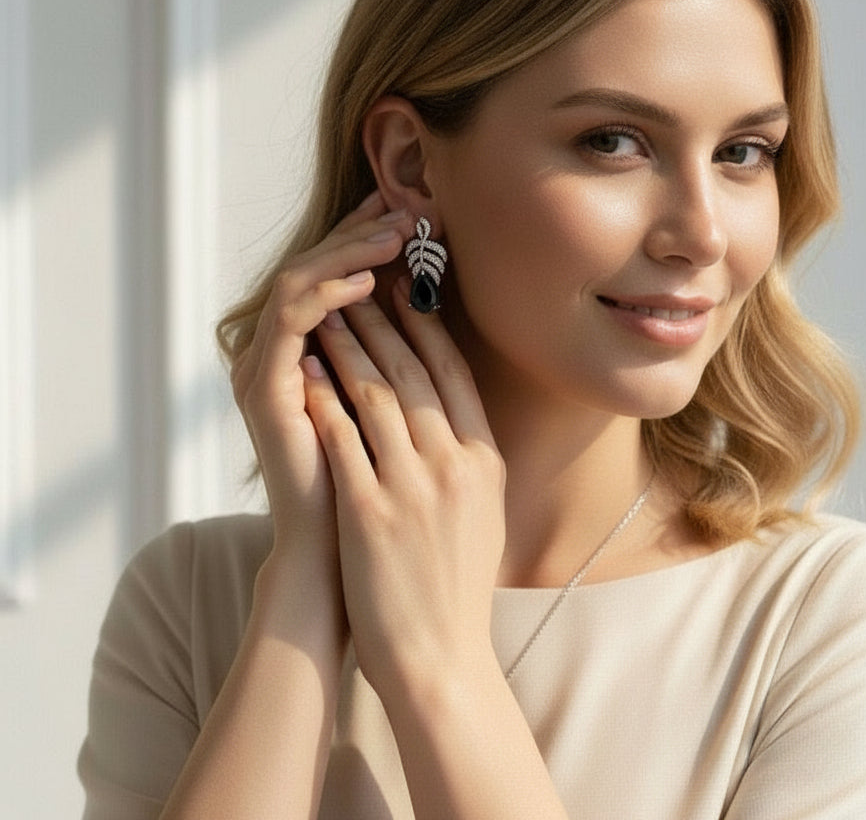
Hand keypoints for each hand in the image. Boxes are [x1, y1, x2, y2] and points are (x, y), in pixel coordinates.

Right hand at [230, 191, 410, 569]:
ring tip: (395, 237)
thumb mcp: (397, 410)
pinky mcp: (263, 390)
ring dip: (348, 255)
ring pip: (299, 283)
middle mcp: (277, 355)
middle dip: (361, 236)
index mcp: (308, 357)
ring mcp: (263, 370)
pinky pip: (290, 320)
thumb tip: (436, 311)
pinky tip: (367, 282)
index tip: (411, 216)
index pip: (334, 279)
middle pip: (314, 271)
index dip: (368, 242)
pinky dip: (329, 294)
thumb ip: (400, 361)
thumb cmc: (376, 490)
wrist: (342, 559)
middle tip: (407, 213)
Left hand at [301, 274, 505, 699]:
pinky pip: (343, 440)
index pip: (454, 376)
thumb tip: (452, 407)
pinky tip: (306, 372)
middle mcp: (455, 464)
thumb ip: (471, 455)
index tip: (406, 293)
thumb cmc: (457, 584)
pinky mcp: (371, 511)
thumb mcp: (485, 510)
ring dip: (349, 348)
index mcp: (485, 460)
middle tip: (360, 284)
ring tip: (328, 315)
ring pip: (377, 396)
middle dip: (384, 321)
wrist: (439, 654)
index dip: (428, 328)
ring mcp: (413, 487)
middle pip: (415, 374)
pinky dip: (323, 399)